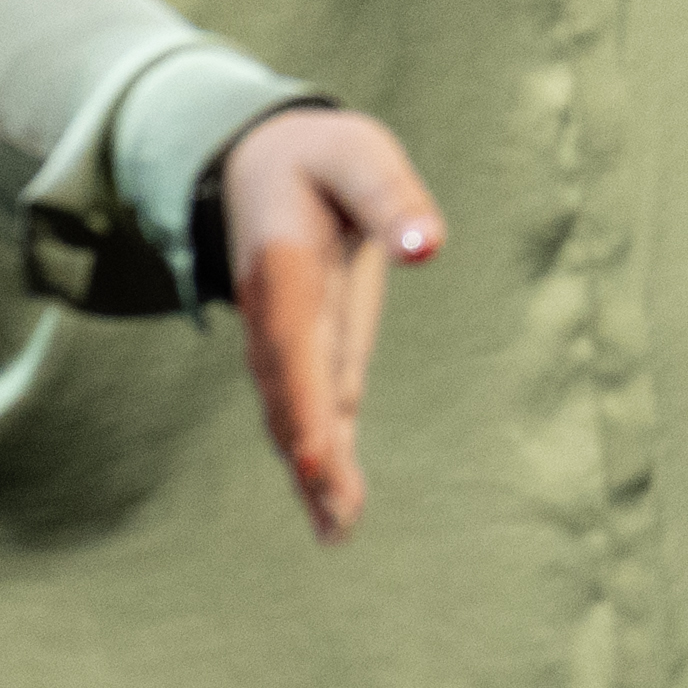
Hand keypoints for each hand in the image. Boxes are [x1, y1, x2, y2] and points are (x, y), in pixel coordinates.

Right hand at [221, 100, 443, 539]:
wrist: (259, 166)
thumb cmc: (320, 159)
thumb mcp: (358, 157)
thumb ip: (391, 199)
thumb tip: (428, 248)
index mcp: (284, 272)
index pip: (292, 348)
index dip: (304, 405)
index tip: (319, 459)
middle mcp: (276, 320)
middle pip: (290, 398)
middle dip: (312, 457)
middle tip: (337, 519)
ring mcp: (287, 343)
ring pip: (297, 415)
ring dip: (316, 471)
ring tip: (339, 529)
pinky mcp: (309, 352)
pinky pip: (313, 409)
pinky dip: (326, 456)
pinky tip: (340, 506)